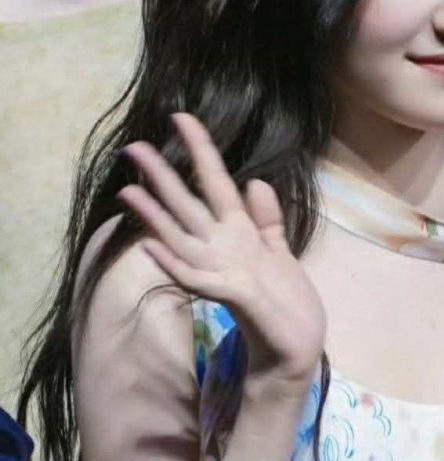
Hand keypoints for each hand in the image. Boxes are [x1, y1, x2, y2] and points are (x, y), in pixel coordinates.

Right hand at [118, 113, 325, 386]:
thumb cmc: (288, 302)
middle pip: (188, 205)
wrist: (297, 344)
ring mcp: (221, 272)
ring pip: (181, 237)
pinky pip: (197, 278)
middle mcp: (223, 248)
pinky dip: (174, 263)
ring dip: (155, 216)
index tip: (182, 116)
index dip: (201, 150)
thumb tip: (255, 181)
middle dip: (163, 177)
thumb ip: (267, 219)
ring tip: (129, 191)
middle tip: (134, 147)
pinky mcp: (230, 297)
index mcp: (239, 232)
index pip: (216, 182)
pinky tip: (153, 247)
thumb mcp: (280, 251)